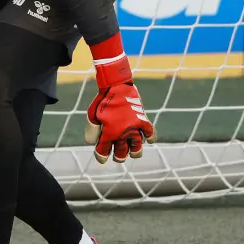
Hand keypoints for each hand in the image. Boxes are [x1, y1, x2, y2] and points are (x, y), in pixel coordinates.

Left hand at [83, 49, 155, 163]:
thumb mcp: (92, 115)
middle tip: (118, 156)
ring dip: (134, 152)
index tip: (102, 158)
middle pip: (121, 153)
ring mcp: (133, 127)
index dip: (101, 157)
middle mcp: (122, 133)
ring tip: (133, 153)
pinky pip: (150, 133)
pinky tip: (148, 140)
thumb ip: (92, 131)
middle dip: (119, 157)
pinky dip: (151, 138)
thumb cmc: (102, 101)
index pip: (103, 152)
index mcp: (108, 133)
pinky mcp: (142, 120)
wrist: (116, 85)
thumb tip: (93, 143)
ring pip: (137, 147)